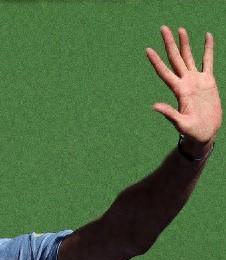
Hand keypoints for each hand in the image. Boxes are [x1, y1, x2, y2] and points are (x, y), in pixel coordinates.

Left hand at [146, 26, 221, 150]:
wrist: (205, 134)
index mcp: (179, 91)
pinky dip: (208, 49)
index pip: (165, 72)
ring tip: (180, 29)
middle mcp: (186, 83)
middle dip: (169, 44)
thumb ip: (169, 114)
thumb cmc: (192, 132)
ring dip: (185, 43)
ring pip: (189, 57)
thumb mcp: (180, 124)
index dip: (156, 61)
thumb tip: (154, 106)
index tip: (147, 49)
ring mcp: (196, 81)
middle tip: (163, 28)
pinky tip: (207, 36)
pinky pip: (208, 61)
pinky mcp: (208, 82)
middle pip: (176, 59)